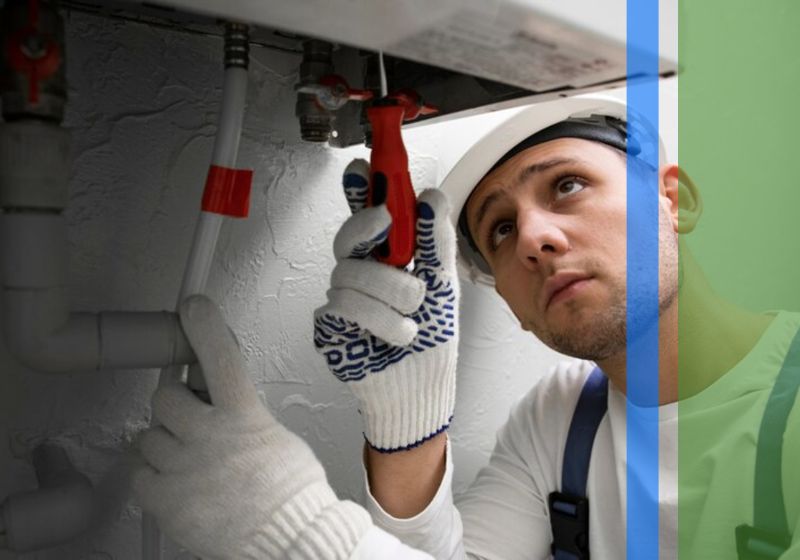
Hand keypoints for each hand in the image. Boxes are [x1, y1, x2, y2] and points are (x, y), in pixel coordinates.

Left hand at [133, 295, 370, 559]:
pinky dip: (153, 476)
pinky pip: (139, 473)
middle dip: (175, 405)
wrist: (289, 540)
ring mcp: (184, 467)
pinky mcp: (165, 499)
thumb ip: (244, 415)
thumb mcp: (276, 437)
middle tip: (190, 421)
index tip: (193, 307)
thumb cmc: (290, 494)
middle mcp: (210, 436)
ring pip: (149, 436)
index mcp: (244, 417)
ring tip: (191, 462)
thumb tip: (222, 404)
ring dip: (165, 444)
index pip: (221, 358)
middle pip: (165, 397)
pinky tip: (178, 483)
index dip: (205, 327)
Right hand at [314, 160, 459, 452]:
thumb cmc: (431, 336)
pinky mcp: (329, 326)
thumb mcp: (443, 284)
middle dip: (369, 229)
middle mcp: (360, 273)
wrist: (422, 387)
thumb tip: (431, 198)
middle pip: (348, 236)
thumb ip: (435, 242)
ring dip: (392, 295)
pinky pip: (345, 306)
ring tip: (412, 318)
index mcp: (385, 258)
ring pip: (350, 273)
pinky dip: (381, 321)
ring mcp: (341, 298)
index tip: (362, 169)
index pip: (366, 216)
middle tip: (386, 222)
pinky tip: (396, 335)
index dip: (359, 191)